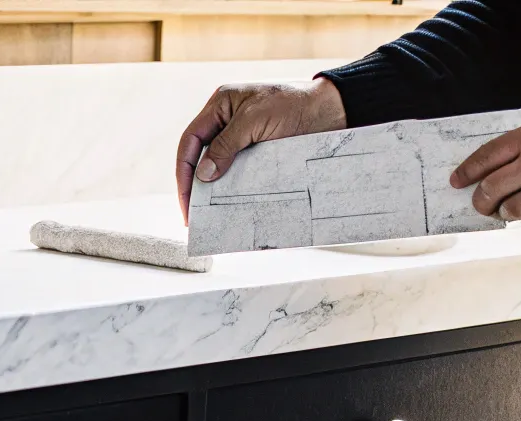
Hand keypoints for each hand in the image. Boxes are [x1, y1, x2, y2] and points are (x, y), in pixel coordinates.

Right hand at [177, 79, 348, 220]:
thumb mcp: (255, 121)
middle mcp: (227, 121)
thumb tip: (203, 175)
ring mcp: (244, 138)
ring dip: (215, 190)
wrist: (336, 110)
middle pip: (200, 157)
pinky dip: (235, 189)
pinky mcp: (260, 152)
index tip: (187, 201)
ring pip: (220, 167)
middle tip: (194, 216)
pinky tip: (233, 204)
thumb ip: (226, 145)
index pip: (190, 141)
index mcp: (220, 106)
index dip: (184, 172)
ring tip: (211, 215)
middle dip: (195, 186)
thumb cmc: (296, 104)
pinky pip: (241, 173)